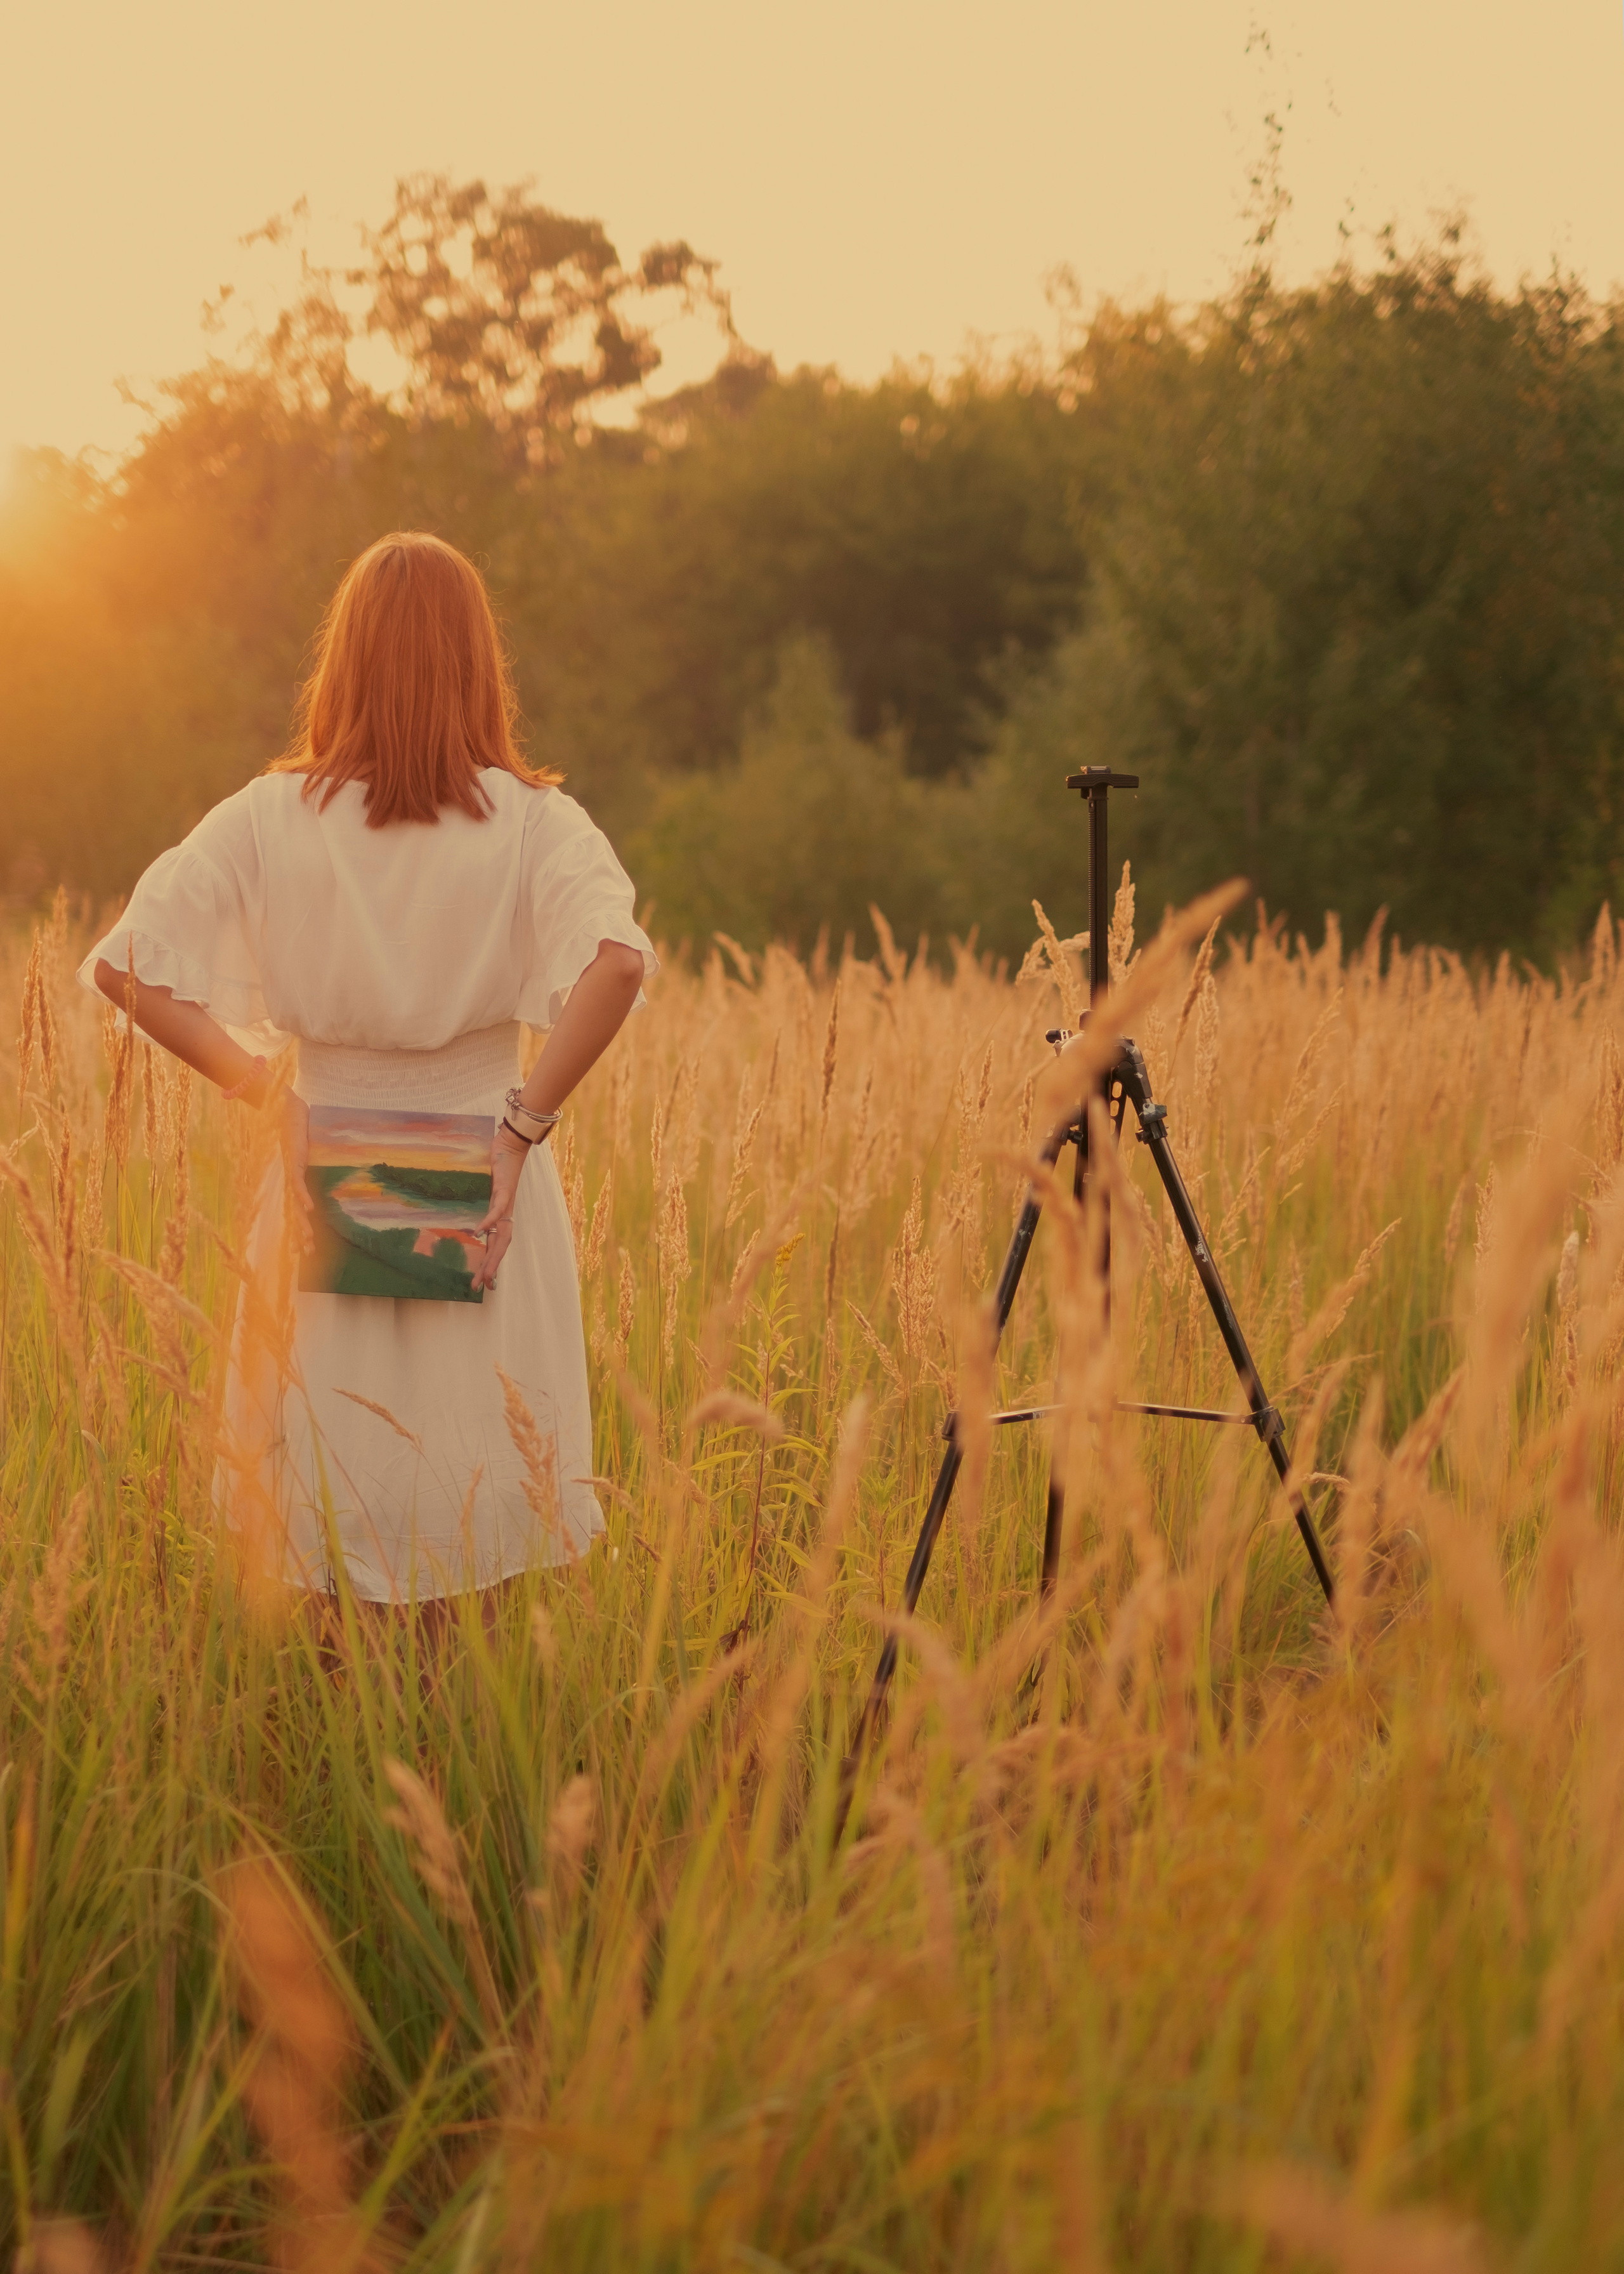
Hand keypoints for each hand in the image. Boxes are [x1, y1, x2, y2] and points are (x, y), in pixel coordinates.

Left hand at [280, 1092, 313, 1253]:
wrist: (285, 1108)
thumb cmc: (297, 1124)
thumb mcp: (309, 1145)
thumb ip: (315, 1151)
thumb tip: (323, 1149)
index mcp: (295, 1180)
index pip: (297, 1209)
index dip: (299, 1228)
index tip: (304, 1247)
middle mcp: (291, 1180)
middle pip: (295, 1213)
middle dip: (300, 1234)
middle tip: (305, 1254)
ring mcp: (291, 1171)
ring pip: (295, 1204)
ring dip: (301, 1223)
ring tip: (307, 1241)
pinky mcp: (293, 1160)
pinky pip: (297, 1182)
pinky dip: (302, 1195)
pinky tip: (309, 1209)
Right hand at [473, 1124, 529, 1290]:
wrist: (511, 1146)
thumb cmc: (498, 1167)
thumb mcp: (487, 1191)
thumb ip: (482, 1205)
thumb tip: (470, 1220)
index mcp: (502, 1216)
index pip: (497, 1245)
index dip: (492, 1264)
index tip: (486, 1283)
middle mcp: (506, 1214)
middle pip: (500, 1247)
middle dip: (490, 1268)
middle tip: (480, 1286)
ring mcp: (506, 1203)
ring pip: (501, 1236)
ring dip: (492, 1255)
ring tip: (484, 1272)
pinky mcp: (503, 1190)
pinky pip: (496, 1210)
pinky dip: (488, 1222)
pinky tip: (478, 1232)